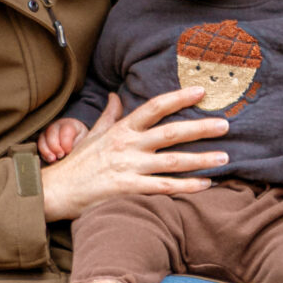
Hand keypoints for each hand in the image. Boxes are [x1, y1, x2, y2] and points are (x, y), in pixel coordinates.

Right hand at [37, 117, 87, 164]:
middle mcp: (56, 127)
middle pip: (51, 134)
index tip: (69, 152)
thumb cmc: (80, 140)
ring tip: (52, 159)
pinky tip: (49, 160)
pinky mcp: (42, 141)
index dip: (66, 144)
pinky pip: (38, 147)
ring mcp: (47, 133)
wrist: (76, 136)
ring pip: (42, 140)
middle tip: (61, 156)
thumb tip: (69, 155)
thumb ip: (77, 146)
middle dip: (55, 147)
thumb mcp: (84, 141)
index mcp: (69, 125)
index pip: (65, 131)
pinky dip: (42, 154)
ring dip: (46, 151)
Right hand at [39, 86, 230, 220]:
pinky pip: (164, 188)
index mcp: (122, 129)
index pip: (154, 107)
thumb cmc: (77, 163)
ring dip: (201, 160)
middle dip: (200, 129)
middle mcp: (128, 146)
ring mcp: (129, 168)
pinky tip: (206, 185)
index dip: (178, 98)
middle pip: (170, 133)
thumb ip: (109, 115)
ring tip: (225, 158)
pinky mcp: (128, 190)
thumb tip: (116, 95)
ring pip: (173, 162)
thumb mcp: (93, 134)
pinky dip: (187, 187)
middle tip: (225, 125)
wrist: (56, 190)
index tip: (200, 91)